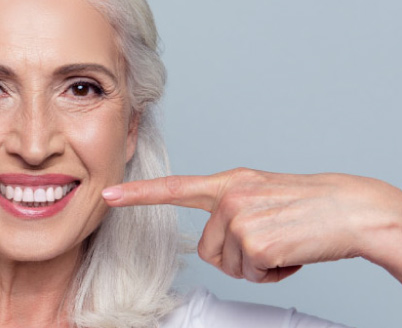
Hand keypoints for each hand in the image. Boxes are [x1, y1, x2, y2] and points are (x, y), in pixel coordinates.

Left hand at [102, 168, 401, 282]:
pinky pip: (251, 274)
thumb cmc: (309, 205)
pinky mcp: (253, 240)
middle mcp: (229, 196)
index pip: (175, 188)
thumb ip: (231, 207)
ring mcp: (239, 217)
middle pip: (207, 250)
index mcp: (230, 183)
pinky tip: (290, 252)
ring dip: (256, 265)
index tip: (108, 195)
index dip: (138, 195)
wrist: (350, 208)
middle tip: (270, 241)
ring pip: (228, 265)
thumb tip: (214, 239)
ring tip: (283, 243)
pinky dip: (273, 273)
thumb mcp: (262, 194)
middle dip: (237, 257)